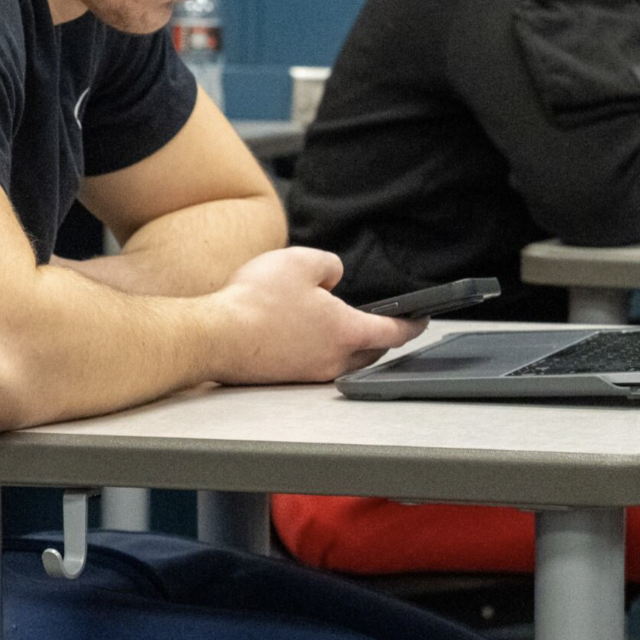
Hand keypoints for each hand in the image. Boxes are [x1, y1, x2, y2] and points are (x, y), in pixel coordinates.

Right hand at [209, 246, 425, 384]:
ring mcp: (311, 372)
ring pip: (344, 359)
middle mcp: (334, 357)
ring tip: (335, 324)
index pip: (393, 331)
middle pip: (372, 350)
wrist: (217, 336)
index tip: (422, 319)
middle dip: (380, 336)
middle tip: (379, 321)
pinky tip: (301, 334)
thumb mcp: (299, 261)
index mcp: (346, 330)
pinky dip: (320, 349)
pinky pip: (317, 363)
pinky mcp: (288, 377)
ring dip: (348, 344)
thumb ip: (328, 265)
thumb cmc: (256, 300)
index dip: (412, 323)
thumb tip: (333, 277)